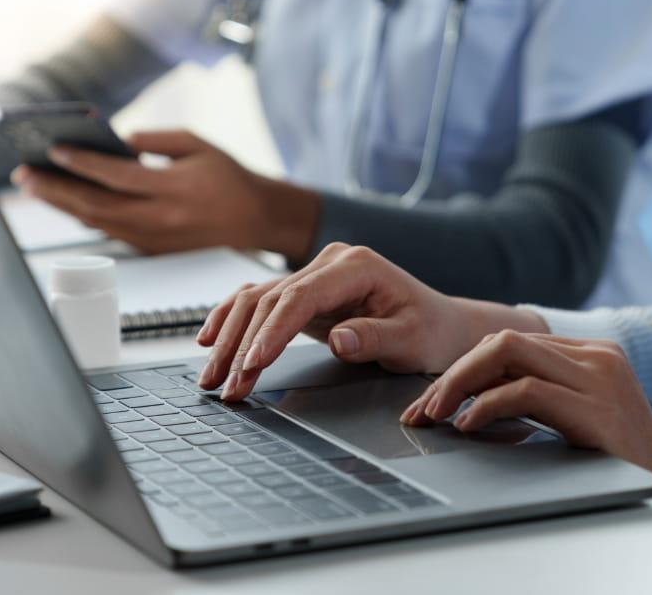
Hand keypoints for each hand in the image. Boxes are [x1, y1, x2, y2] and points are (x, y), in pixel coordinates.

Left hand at [11, 130, 318, 259]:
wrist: (255, 218)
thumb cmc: (226, 176)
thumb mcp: (196, 144)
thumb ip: (153, 140)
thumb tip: (113, 142)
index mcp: (177, 189)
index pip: (119, 176)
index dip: (83, 163)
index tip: (54, 149)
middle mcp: (163, 219)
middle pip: (96, 206)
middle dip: (56, 190)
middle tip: (25, 174)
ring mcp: (155, 239)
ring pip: (97, 222)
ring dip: (62, 205)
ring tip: (35, 186)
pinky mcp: (151, 249)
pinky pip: (108, 231)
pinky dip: (82, 215)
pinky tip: (64, 200)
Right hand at [196, 242, 546, 399]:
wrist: (442, 326)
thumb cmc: (432, 333)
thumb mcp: (413, 340)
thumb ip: (376, 337)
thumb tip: (339, 338)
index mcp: (357, 266)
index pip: (300, 296)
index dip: (271, 332)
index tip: (252, 365)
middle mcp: (330, 263)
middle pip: (269, 298)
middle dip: (242, 345)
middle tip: (227, 387)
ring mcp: (314, 274)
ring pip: (256, 299)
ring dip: (229, 338)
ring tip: (211, 378)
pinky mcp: (305, 292)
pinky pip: (259, 302)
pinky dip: (232, 321)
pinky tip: (210, 341)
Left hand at [403, 330, 651, 588]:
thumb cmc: (622, 468)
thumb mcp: (576, 421)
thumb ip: (539, 399)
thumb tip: (469, 401)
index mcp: (591, 353)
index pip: (511, 342)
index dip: (463, 369)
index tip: (431, 402)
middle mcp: (597, 354)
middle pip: (503, 340)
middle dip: (454, 373)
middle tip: (422, 409)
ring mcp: (600, 376)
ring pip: (508, 352)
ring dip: (461, 383)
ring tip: (436, 414)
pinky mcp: (597, 406)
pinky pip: (526, 391)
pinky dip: (487, 405)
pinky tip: (469, 425)